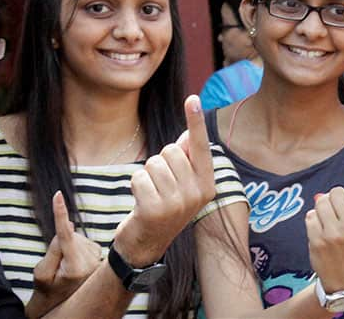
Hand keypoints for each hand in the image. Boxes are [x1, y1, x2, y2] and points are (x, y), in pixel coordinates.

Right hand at [28, 191, 101, 316]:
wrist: (61, 301)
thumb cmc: (47, 287)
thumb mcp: (41, 272)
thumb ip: (52, 250)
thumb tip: (68, 227)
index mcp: (75, 267)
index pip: (65, 235)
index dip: (60, 214)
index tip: (57, 195)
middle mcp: (91, 262)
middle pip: (68, 235)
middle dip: (58, 244)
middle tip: (55, 266)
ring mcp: (98, 258)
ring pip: (75, 237)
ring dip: (67, 247)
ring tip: (65, 267)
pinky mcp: (99, 254)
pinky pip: (81, 240)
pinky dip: (75, 247)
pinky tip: (74, 263)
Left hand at [112, 95, 215, 266]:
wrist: (146, 245)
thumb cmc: (164, 207)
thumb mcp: (181, 184)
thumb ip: (187, 159)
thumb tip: (189, 132)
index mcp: (207, 185)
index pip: (200, 147)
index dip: (195, 121)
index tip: (192, 98)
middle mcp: (197, 194)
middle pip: (171, 151)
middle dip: (161, 163)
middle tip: (161, 186)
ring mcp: (177, 203)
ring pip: (154, 163)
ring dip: (147, 175)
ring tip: (151, 194)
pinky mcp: (154, 209)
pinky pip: (139, 177)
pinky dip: (136, 185)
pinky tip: (141, 203)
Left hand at [305, 146, 343, 293]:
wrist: (342, 280)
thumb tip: (320, 196)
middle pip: (334, 191)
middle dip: (331, 200)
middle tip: (335, 218)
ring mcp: (335, 233)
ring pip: (319, 202)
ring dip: (320, 211)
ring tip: (327, 228)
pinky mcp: (318, 239)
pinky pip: (309, 216)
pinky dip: (311, 223)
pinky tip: (319, 236)